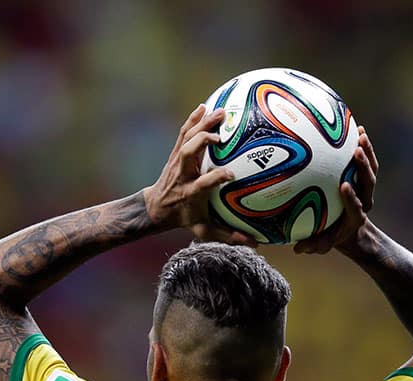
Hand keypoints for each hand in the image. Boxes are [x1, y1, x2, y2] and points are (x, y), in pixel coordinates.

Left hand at [144, 104, 255, 245]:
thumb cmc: (185, 218)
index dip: (216, 177)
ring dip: (202, 124)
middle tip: (222, 134)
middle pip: (189, 154)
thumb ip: (228, 236)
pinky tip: (205, 106)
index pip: (203, 183)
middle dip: (202, 141)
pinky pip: (183, 133)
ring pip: (186, 139)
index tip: (231, 174)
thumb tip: (255, 243)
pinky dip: (193, 119)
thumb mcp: (204, 230)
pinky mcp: (176, 153)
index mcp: (191, 192)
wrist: (157, 207)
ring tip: (221, 111)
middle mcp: (183, 174)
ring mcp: (178, 162)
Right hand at [294, 126, 378, 254]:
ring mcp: (365, 188)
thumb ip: (312, 245)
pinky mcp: (363, 178)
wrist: (351, 230)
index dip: (351, 196)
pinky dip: (362, 145)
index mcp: (354, 216)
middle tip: (356, 151)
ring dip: (367, 151)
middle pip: (368, 183)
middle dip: (364, 167)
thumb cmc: (332, 235)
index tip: (343, 186)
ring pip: (371, 169)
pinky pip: (365, 160)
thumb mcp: (321, 243)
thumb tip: (297, 249)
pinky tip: (353, 127)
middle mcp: (364, 200)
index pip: (355, 206)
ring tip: (359, 132)